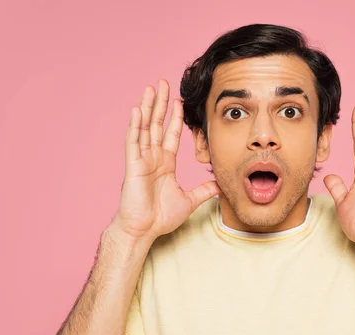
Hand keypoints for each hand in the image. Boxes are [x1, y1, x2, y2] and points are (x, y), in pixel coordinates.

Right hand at [112, 80, 219, 240]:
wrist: (144, 230)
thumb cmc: (161, 218)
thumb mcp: (189, 200)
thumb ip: (204, 191)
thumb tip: (220, 186)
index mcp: (164, 164)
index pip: (170, 134)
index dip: (174, 117)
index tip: (179, 102)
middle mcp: (153, 158)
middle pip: (157, 124)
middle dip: (161, 104)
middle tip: (163, 83)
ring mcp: (142, 160)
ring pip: (145, 128)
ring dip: (147, 107)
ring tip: (150, 88)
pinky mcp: (134, 166)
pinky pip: (134, 142)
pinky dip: (135, 126)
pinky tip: (137, 110)